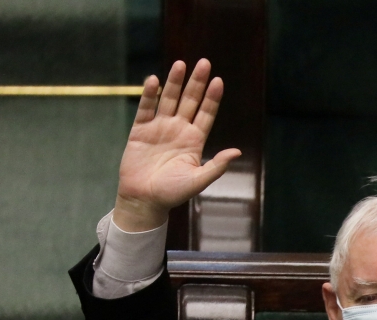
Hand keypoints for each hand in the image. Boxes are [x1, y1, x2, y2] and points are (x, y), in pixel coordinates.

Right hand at [113, 59, 240, 231]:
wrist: (144, 200)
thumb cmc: (172, 194)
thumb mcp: (198, 180)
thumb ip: (216, 166)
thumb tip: (237, 151)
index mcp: (194, 141)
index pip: (206, 114)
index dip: (212, 98)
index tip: (218, 81)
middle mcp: (178, 130)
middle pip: (190, 101)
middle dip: (197, 83)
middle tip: (204, 63)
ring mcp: (159, 128)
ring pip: (168, 100)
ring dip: (174, 82)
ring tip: (180, 64)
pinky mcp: (140, 131)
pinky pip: (146, 109)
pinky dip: (149, 95)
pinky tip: (154, 80)